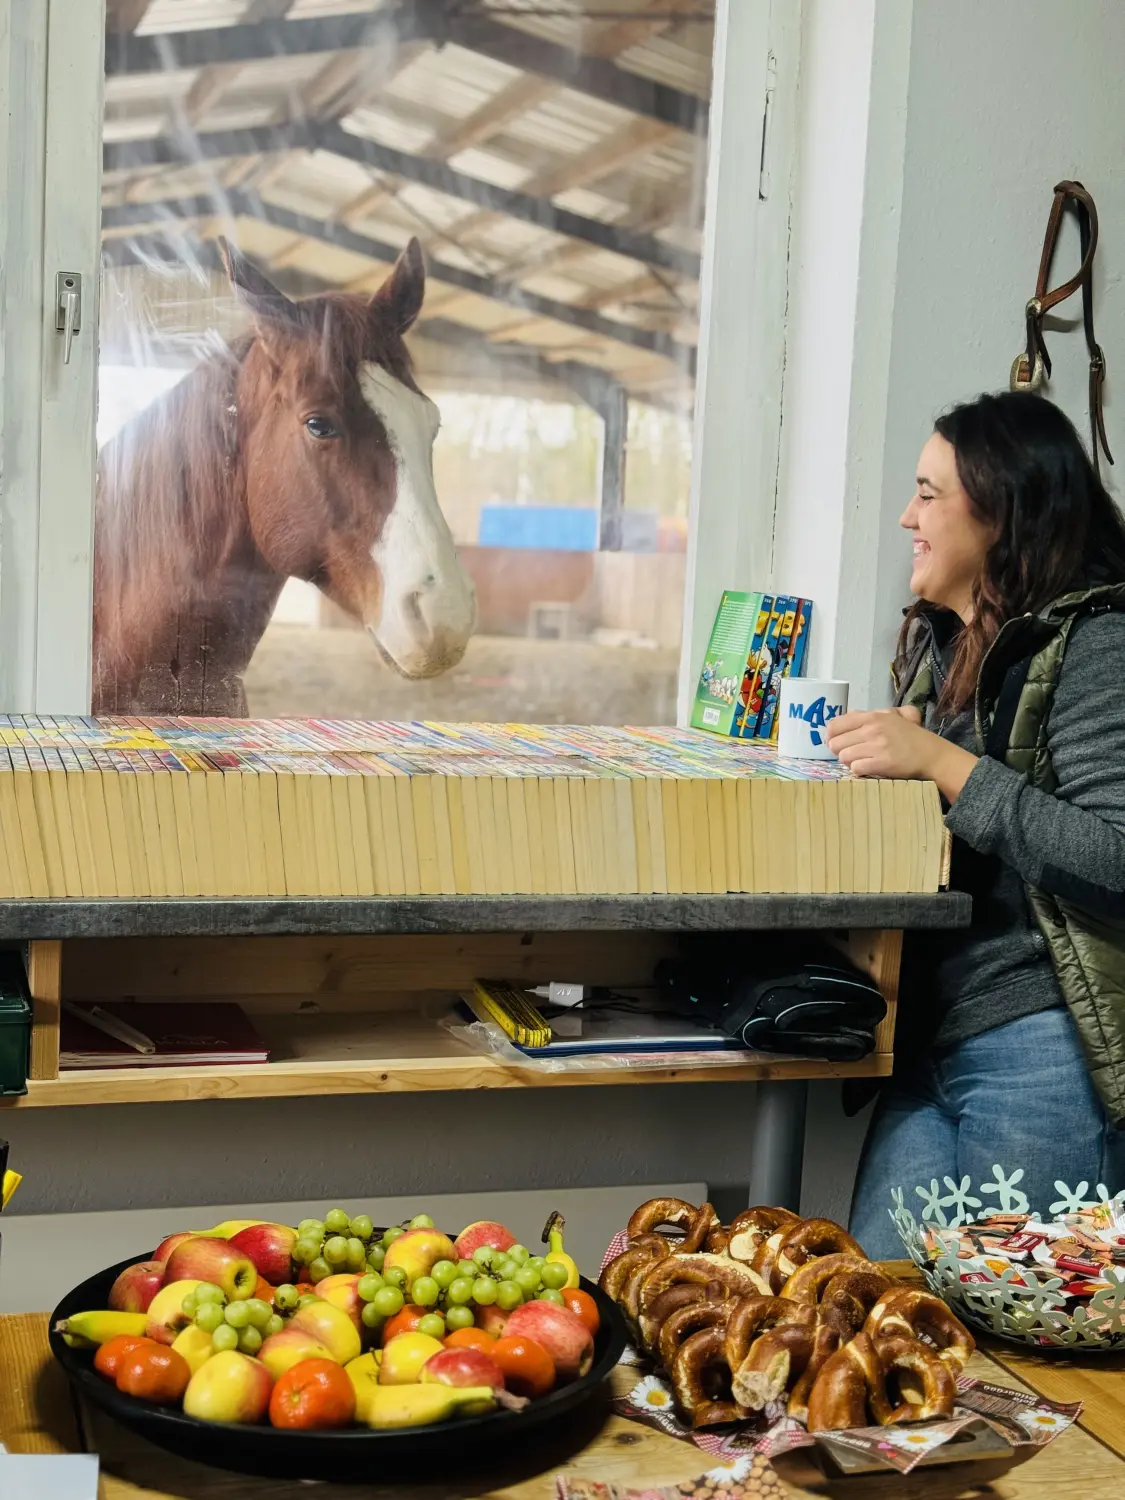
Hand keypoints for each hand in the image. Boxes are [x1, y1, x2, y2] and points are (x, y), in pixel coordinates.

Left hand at [826, 706, 976, 799]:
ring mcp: (876, 746)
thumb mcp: (894, 716)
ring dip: (850, 762)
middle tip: (850, 754)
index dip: (831, 736)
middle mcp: (871, 729)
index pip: (835, 725)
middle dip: (840, 751)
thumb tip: (850, 715)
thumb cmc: (912, 736)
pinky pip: (856, 769)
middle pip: (835, 744)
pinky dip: (859, 771)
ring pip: (844, 757)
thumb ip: (872, 714)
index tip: (836, 742)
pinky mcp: (881, 762)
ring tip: (861, 761)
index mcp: (872, 716)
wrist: (931, 754)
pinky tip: (868, 769)